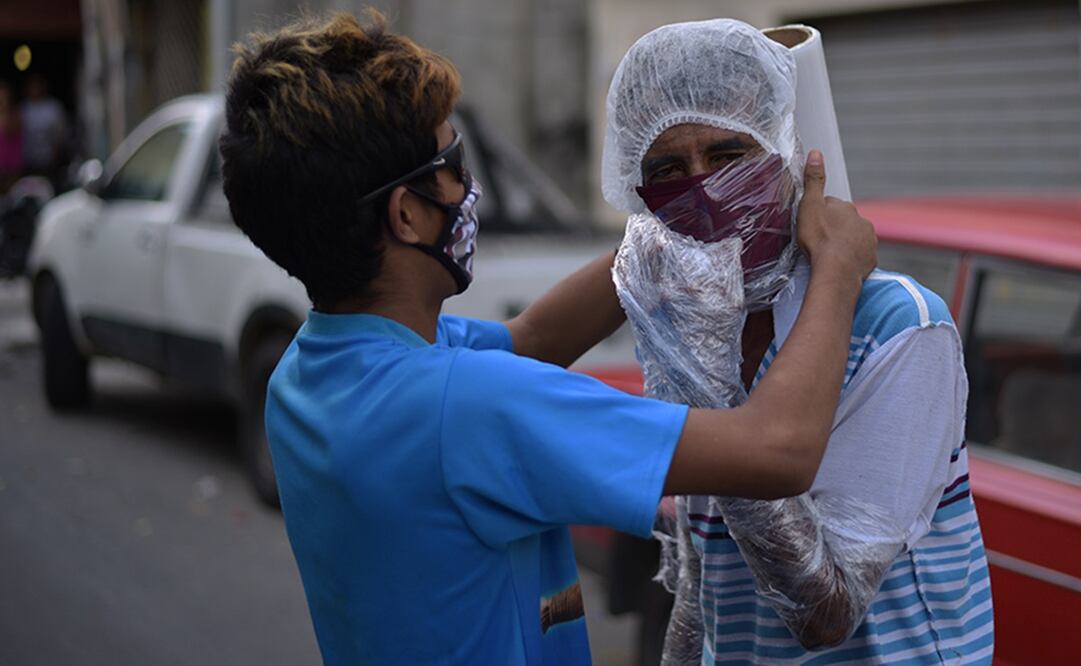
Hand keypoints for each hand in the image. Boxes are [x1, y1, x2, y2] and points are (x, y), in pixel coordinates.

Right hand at [796, 150, 876, 280]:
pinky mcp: (870, 259)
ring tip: (829, 256)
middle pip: (845, 222)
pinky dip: (851, 259)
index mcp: (846, 207)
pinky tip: (840, 265)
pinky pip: (860, 256)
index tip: (812, 225)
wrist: (836, 271)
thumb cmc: (819, 239)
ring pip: (854, 239)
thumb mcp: (809, 206)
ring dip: (844, 244)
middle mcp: (861, 221)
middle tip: (819, 241)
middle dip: (835, 229)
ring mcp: (869, 241)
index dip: (820, 215)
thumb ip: (814, 180)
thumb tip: (816, 153)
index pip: (832, 206)